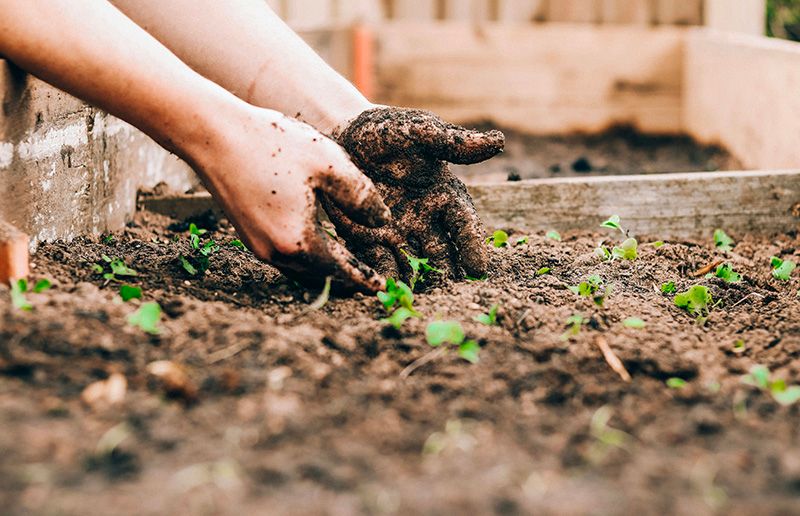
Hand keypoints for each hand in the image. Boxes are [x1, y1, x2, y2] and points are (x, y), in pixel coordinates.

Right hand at [195, 105, 390, 292]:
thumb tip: (383, 221)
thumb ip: (361, 196)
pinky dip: (307, 258)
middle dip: (347, 281)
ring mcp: (258, 246)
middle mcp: (275, 252)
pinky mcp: (248, 235)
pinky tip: (318, 246)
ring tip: (349, 267)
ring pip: (301, 270)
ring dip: (326, 271)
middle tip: (370, 282)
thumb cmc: (272, 144)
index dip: (364, 279)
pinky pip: (285, 258)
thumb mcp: (329, 163)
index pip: (341, 270)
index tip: (383, 288)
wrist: (213, 135)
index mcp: (298, 241)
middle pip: (320, 277)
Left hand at [324, 107, 503, 281]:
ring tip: (419, 300)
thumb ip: (453, 142)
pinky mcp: (369, 240)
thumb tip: (498, 142)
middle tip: (451, 294)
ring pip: (413, 264)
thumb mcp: (419, 132)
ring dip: (418, 282)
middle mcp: (425, 220)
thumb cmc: (387, 131)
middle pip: (442, 253)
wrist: (343, 135)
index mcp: (444, 196)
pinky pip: (379, 262)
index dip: (472, 246)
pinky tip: (385, 290)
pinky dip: (384, 277)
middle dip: (447, 274)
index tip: (478, 269)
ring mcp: (398, 233)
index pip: (464, 225)